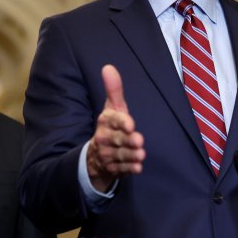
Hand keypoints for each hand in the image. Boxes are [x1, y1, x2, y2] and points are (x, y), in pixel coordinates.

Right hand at [87, 64, 145, 191]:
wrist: (96, 154)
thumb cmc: (111, 125)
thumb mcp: (112, 108)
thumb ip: (114, 90)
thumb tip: (108, 67)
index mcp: (105, 122)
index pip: (112, 121)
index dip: (121, 123)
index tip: (131, 124)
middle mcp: (104, 138)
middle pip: (117, 139)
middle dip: (127, 140)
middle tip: (139, 141)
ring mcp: (108, 155)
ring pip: (120, 155)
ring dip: (130, 155)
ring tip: (141, 154)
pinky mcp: (113, 168)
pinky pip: (121, 169)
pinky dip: (129, 169)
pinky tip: (137, 168)